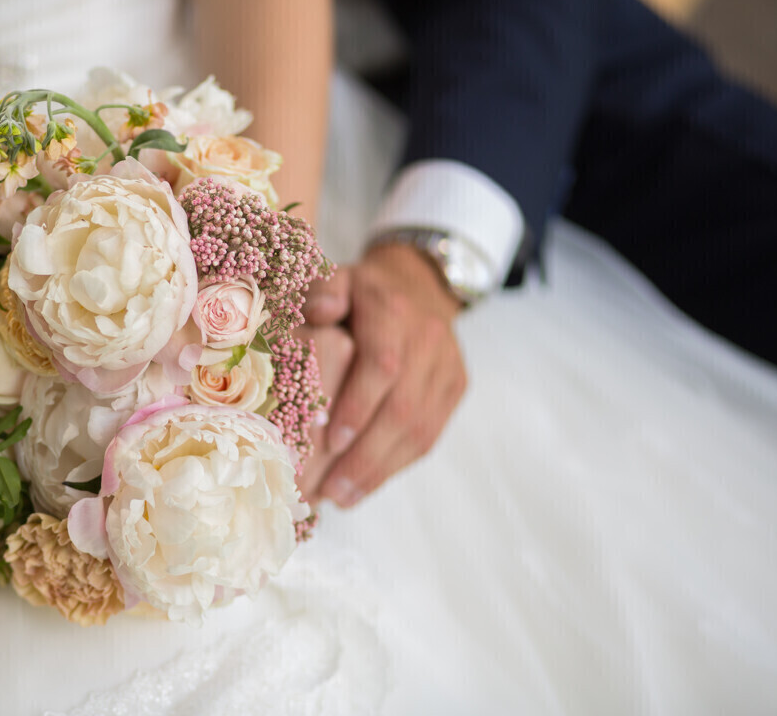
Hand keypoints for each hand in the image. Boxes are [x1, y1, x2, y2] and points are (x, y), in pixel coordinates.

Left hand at [297, 243, 467, 506]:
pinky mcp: (456, 387)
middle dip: (366, 455)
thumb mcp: (336, 278)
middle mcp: (428, 339)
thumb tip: (320, 312)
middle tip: (329, 489)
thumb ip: (321, 291)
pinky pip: (431, 434)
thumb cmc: (359, 292)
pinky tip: (365, 486)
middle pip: (403, 408)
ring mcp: (447, 366)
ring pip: (420, 429)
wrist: (416, 283)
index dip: (358, 405)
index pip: (383, 365)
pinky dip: (396, 464)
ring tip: (342, 497)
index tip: (330, 441)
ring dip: (380, 470)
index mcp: (393, 312)